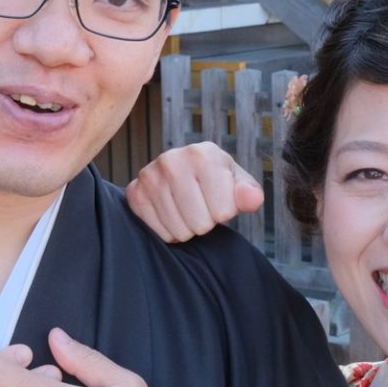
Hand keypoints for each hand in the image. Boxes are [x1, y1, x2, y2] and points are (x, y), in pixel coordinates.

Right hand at [126, 141, 263, 242]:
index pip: (223, 212)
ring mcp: (150, 176)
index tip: (219, 200)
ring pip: (179, 231)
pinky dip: (168, 231)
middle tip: (201, 207)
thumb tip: (252, 199)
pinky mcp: (135, 193)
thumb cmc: (216, 181)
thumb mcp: (237, 183)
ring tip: (187, 210)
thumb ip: (248, 192)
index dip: (225, 212)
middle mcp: (172, 160)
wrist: (183, 173)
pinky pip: (159, 232)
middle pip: (200, 224)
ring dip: (187, 228)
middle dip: (205, 222)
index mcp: (203, 154)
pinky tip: (171, 213)